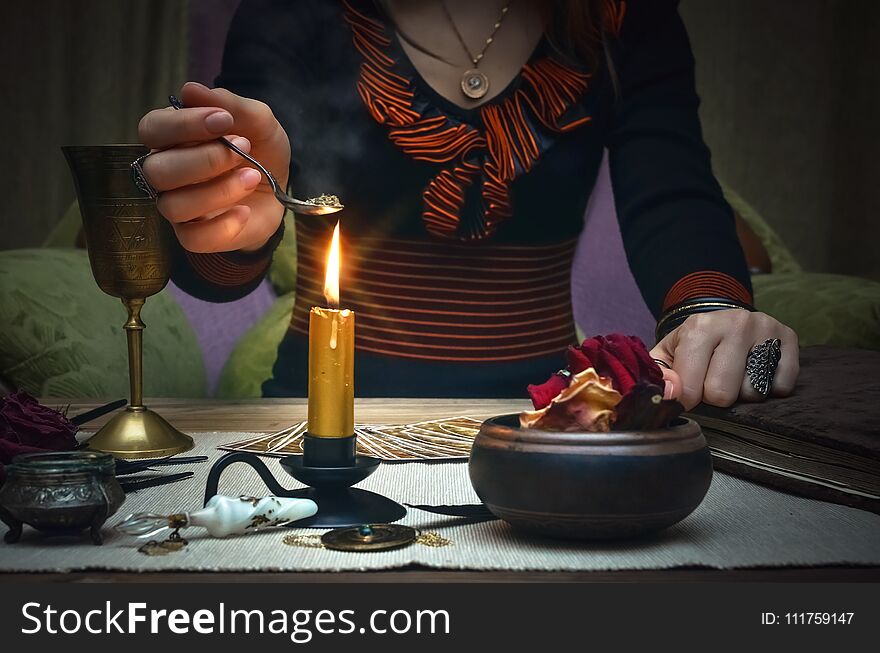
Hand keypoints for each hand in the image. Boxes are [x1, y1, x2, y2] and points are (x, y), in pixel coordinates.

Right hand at [137, 81, 290, 252]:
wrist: (280, 189)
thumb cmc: (260, 150)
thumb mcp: (258, 121)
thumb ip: (231, 105)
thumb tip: (190, 90)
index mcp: (172, 139)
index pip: (152, 129)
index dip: (183, 124)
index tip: (223, 120)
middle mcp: (166, 173)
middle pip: (157, 171)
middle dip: (205, 159)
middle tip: (244, 148)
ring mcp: (178, 207)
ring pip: (174, 206)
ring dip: (218, 190)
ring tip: (253, 176)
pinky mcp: (195, 235)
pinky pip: (193, 239)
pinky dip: (223, 225)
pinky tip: (246, 212)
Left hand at [651, 310, 798, 409]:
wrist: (725, 321)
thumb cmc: (693, 345)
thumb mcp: (667, 355)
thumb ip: (660, 375)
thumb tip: (670, 394)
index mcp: (699, 327)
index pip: (690, 389)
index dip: (687, 398)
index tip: (689, 389)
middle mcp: (735, 323)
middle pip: (722, 394)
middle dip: (714, 396)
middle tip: (713, 378)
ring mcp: (765, 329)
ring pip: (753, 393)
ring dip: (742, 392)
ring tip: (735, 373)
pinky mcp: (789, 338)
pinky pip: (781, 387)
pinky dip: (769, 388)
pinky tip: (757, 371)